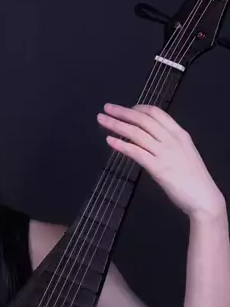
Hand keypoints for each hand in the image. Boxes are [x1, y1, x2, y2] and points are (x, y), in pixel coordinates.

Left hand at [97, 103, 225, 218]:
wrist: (204, 198)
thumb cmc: (194, 179)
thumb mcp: (184, 153)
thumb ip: (169, 144)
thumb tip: (151, 141)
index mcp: (180, 134)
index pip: (156, 113)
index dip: (138, 108)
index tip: (126, 109)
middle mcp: (172, 139)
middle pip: (143, 119)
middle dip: (122, 112)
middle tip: (107, 108)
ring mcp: (165, 153)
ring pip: (136, 133)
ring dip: (116, 124)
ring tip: (102, 120)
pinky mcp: (158, 168)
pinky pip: (136, 152)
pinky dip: (121, 145)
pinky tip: (109, 140)